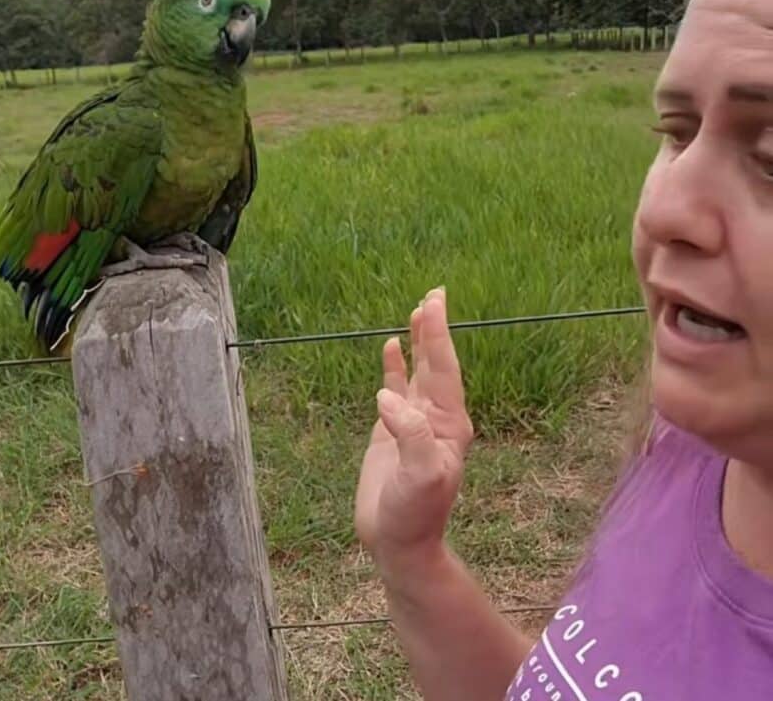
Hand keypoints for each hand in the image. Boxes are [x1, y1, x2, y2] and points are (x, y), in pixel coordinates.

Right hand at [354, 286, 473, 561]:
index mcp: (449, 422)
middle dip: (434, 328)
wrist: (398, 543)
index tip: (435, 302)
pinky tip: (391, 348)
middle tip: (435, 293)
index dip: (438, 334)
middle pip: (435, 362)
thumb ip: (410, 434)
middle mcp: (435, 416)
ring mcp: (414, 421)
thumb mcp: (421, 476)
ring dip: (417, 342)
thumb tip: (387, 396)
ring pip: (416, 371)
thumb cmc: (415, 514)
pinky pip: (395, 388)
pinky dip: (393, 366)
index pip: (444, 367)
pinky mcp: (391, 431)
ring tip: (418, 310)